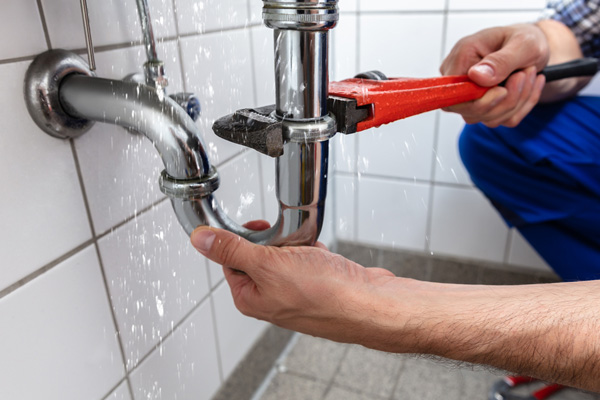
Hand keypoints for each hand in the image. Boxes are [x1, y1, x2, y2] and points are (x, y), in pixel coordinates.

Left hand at [190, 223, 423, 347]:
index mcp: (250, 297)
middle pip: (260, 254)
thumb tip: (200, 240)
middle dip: (276, 241)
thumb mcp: (268, 265)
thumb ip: (232, 250)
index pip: (231, 259)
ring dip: (297, 244)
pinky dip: (315, 251)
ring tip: (309, 250)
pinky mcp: (318, 285)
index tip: (256, 227)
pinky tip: (323, 256)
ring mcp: (296, 292)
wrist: (369, 304)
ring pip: (286, 254)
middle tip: (288, 241)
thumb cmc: (324, 294)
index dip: (242, 239)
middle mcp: (271, 298)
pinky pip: (308, 259)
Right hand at [440, 23, 548, 126]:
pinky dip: (521, 107)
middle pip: (469, 111)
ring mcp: (469, 95)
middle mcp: (460, 78)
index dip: (477, 100)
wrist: (535, 47)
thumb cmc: (526, 39)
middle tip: (526, 74)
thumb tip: (476, 76)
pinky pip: (500, 120)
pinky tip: (528, 86)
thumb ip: (500, 61)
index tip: (503, 90)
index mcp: (461, 57)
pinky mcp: (483, 106)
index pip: (452, 94)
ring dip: (517, 102)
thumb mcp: (524, 43)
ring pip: (487, 118)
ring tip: (529, 75)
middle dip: (505, 100)